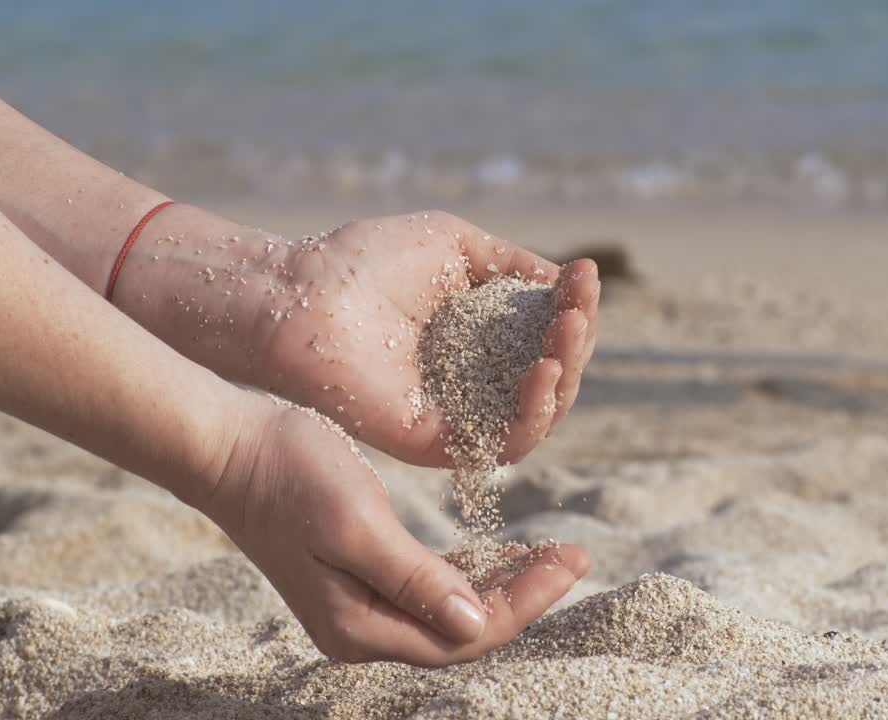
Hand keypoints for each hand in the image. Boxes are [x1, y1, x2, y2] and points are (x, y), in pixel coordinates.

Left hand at [130, 210, 599, 466]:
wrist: (302, 297)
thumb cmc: (364, 260)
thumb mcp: (453, 242)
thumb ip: (508, 262)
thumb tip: (562, 278)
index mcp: (478, 336)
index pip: (547, 332)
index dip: (574, 307)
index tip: (585, 274)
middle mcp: (474, 379)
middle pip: (555, 373)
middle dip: (577, 338)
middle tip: (577, 306)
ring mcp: (460, 414)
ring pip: (542, 411)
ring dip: (567, 373)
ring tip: (567, 332)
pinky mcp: (441, 443)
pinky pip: (508, 442)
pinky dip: (536, 411)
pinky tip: (542, 369)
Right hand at [202, 398, 589, 665]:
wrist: (227, 448)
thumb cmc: (288, 475)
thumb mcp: (356, 524)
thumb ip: (414, 579)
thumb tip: (475, 625)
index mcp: (359, 627)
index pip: (464, 636)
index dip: (525, 602)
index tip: (572, 558)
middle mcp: (359, 629)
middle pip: (462, 631)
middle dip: (525, 596)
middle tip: (577, 553)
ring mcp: (355, 606)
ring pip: (449, 610)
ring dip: (502, 584)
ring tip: (552, 552)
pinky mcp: (356, 577)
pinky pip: (428, 588)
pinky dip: (470, 572)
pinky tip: (501, 551)